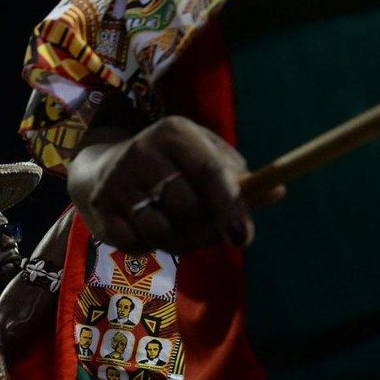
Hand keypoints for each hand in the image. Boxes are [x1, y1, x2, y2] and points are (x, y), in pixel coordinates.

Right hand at [67, 116, 284, 253]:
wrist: (102, 169)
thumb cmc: (168, 164)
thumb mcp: (204, 159)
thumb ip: (239, 180)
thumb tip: (278, 191)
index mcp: (174, 132)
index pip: (208, 171)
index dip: (229, 206)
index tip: (242, 236)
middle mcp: (142, 151)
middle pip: (186, 206)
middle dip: (205, 231)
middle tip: (212, 238)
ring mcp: (117, 181)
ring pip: (161, 229)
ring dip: (180, 243)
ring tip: (184, 237)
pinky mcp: (100, 209)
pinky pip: (136, 243)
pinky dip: (151, 247)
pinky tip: (153, 234)